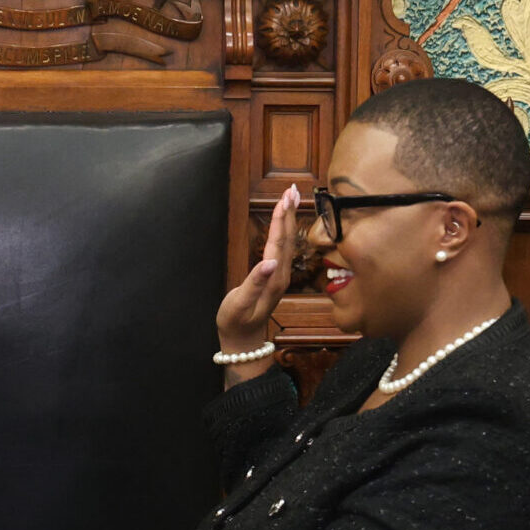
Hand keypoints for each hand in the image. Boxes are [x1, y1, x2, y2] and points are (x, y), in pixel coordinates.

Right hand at [216, 184, 297, 354]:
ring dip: (289, 219)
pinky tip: (283, 223)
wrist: (244, 341)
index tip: (284, 198)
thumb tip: (268, 262)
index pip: (279, 243)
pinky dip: (284, 231)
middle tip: (292, 189)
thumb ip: (254, 283)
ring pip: (287, 242)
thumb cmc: (236, 323)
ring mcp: (280, 276)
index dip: (281, 219)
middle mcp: (281, 275)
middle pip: (288, 238)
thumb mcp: (240, 304)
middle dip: (290, 212)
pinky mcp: (276, 277)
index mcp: (274, 278)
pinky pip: (283, 248)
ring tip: (291, 199)